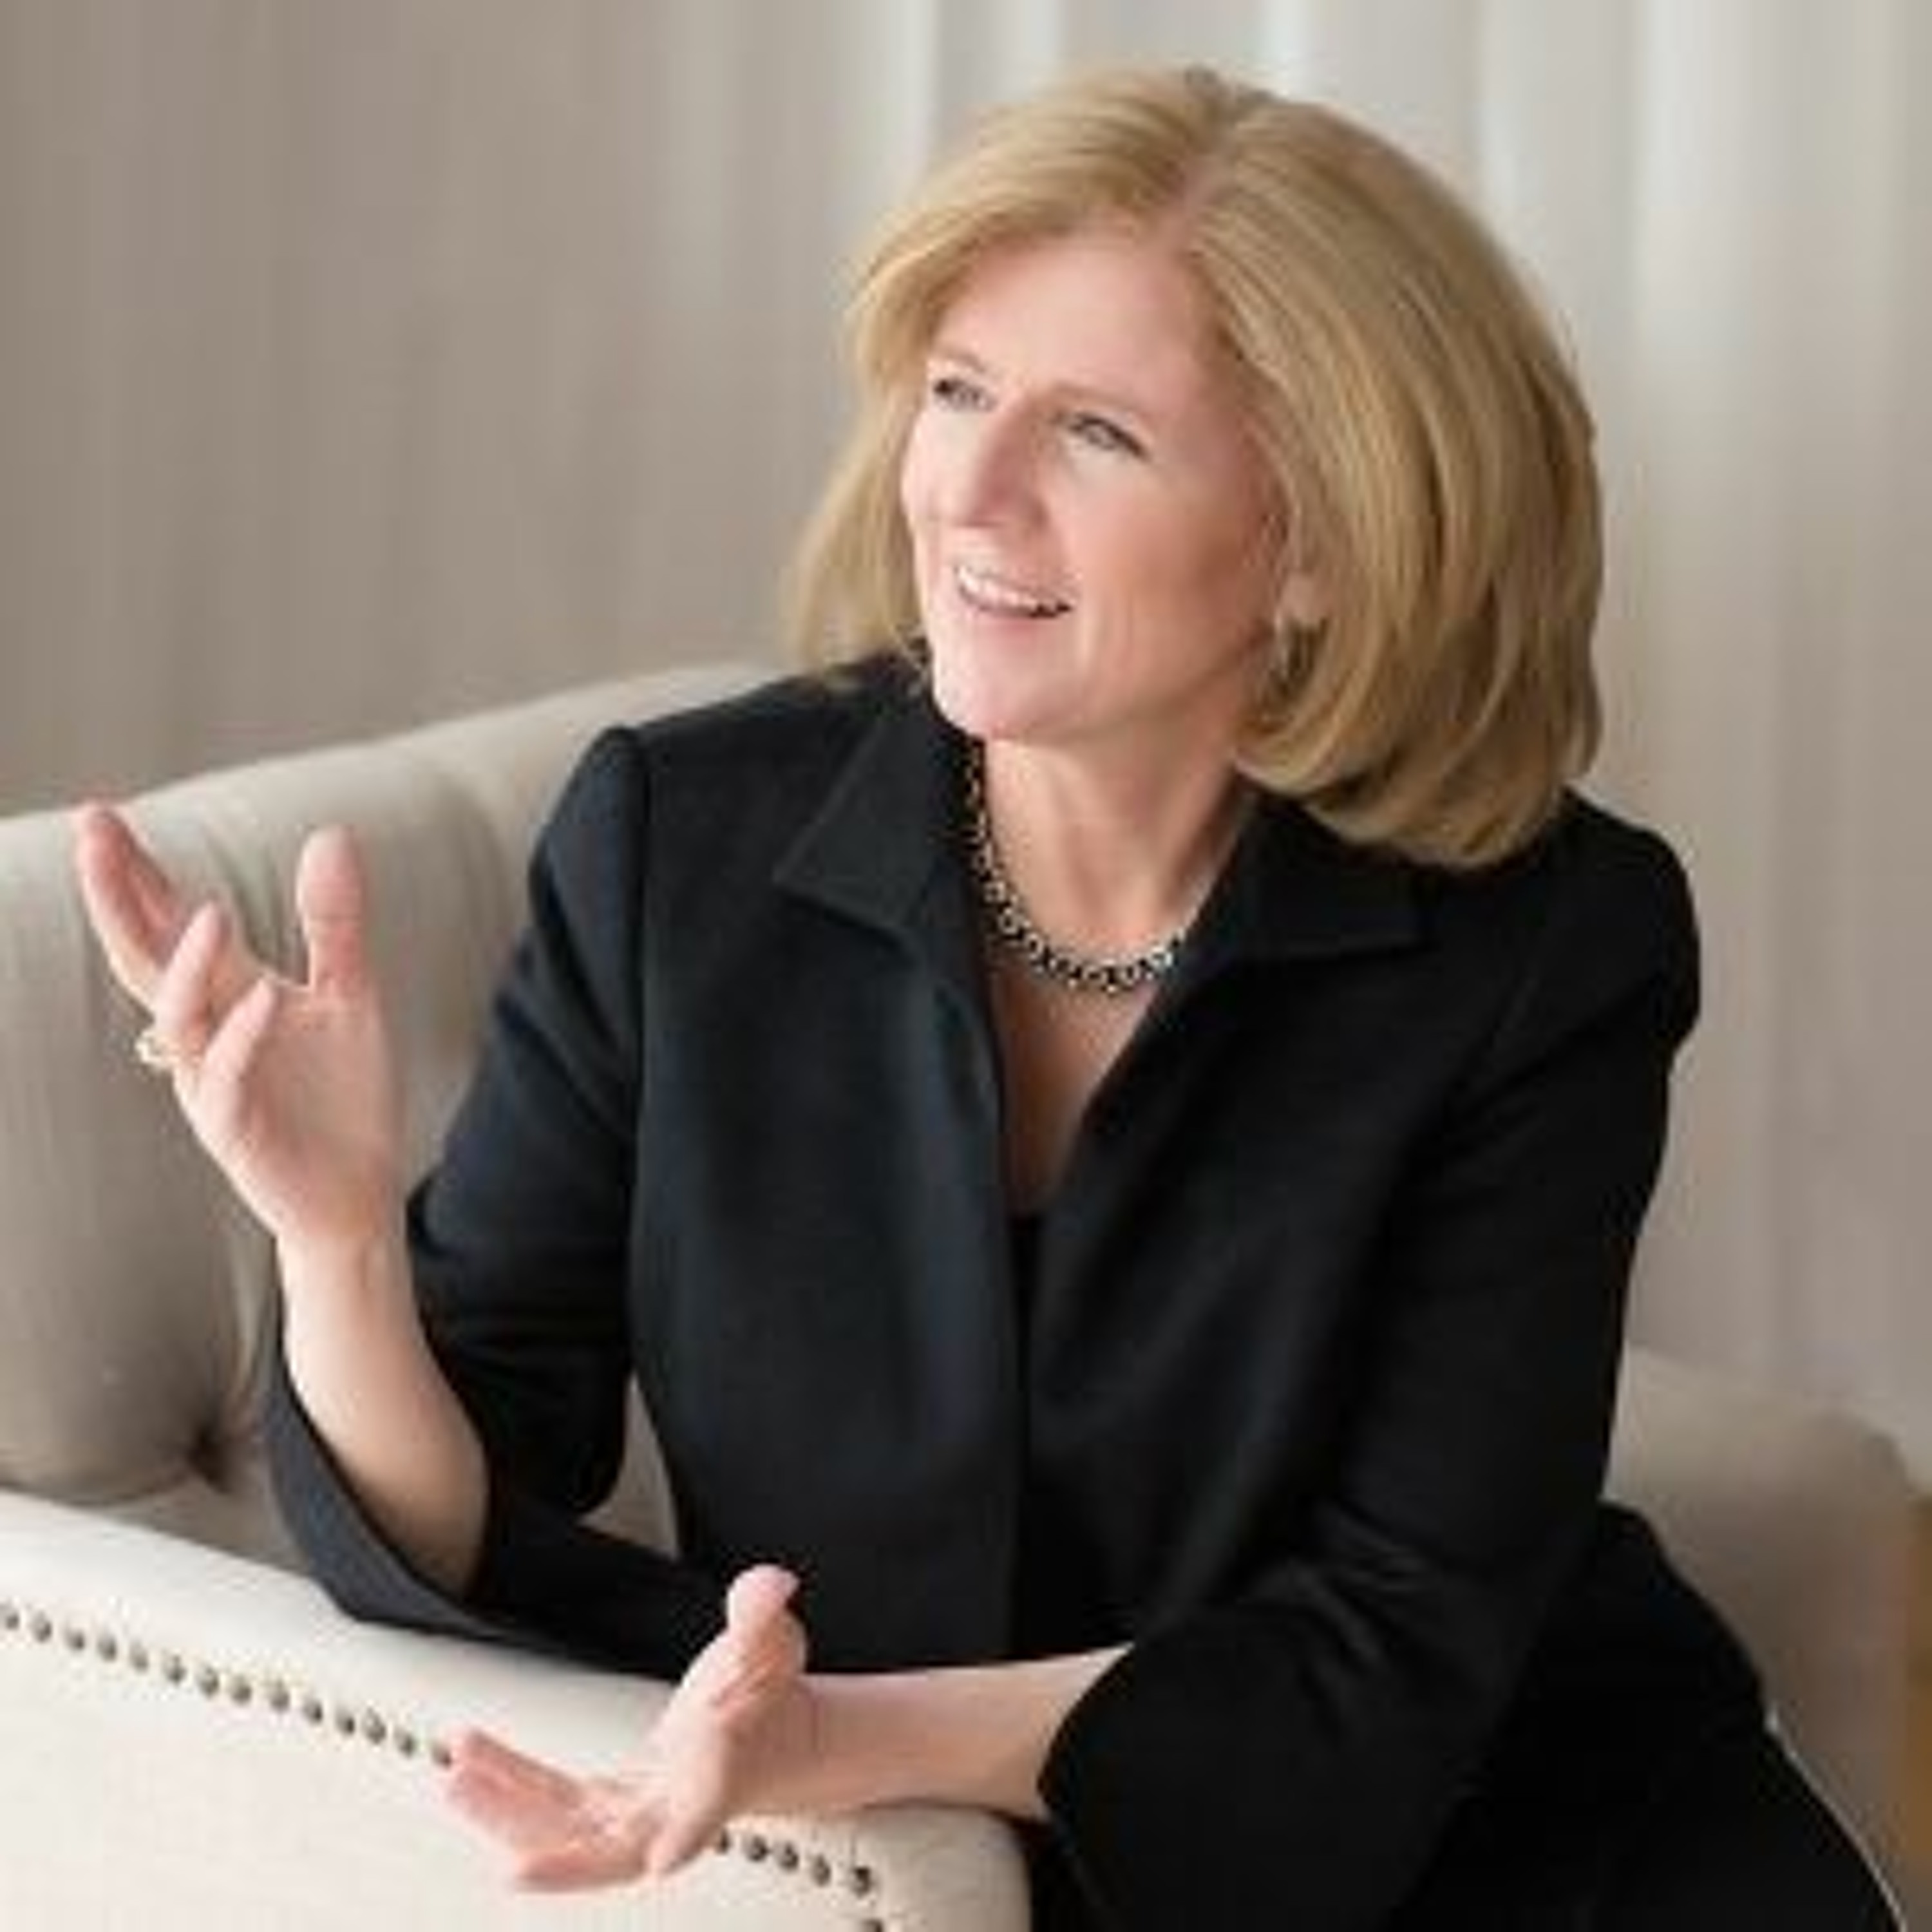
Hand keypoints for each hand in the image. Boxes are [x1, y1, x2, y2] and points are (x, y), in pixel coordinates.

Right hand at [72, 802, 402, 1254]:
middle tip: (92, 834)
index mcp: (229, 994)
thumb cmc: (342, 1095)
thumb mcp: (349, 993)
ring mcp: (212, 1081)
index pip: (167, 924)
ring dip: (190, 964)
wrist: (357, 1190)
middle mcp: (205, 1033)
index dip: (135, 874)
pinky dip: (245, 1038)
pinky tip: (267, 1000)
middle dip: (116, 899)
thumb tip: (329, 834)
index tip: (100, 815)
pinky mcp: (237, 1129)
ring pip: (179, 1017)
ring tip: (212, 909)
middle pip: (144, 958)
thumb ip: (334, 921)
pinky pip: (229, 1079)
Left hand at [446, 1566, 817, 1888]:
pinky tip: (469, 1765)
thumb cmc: (768, 1696)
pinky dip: (509, 1791)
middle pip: (619, 1851)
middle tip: (511, 1870)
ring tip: (457, 1783)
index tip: (664, 1862)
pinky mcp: (609, 1807)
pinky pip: (551, 1809)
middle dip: (563, 1864)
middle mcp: (676, 1808)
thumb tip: (770, 1583)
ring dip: (511, 1816)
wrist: (766, 1740)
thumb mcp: (774, 1642)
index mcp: (723, 1771)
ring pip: (569, 1834)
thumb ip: (762, 1612)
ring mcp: (638, 1815)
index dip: (689, 1834)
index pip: (709, 1806)